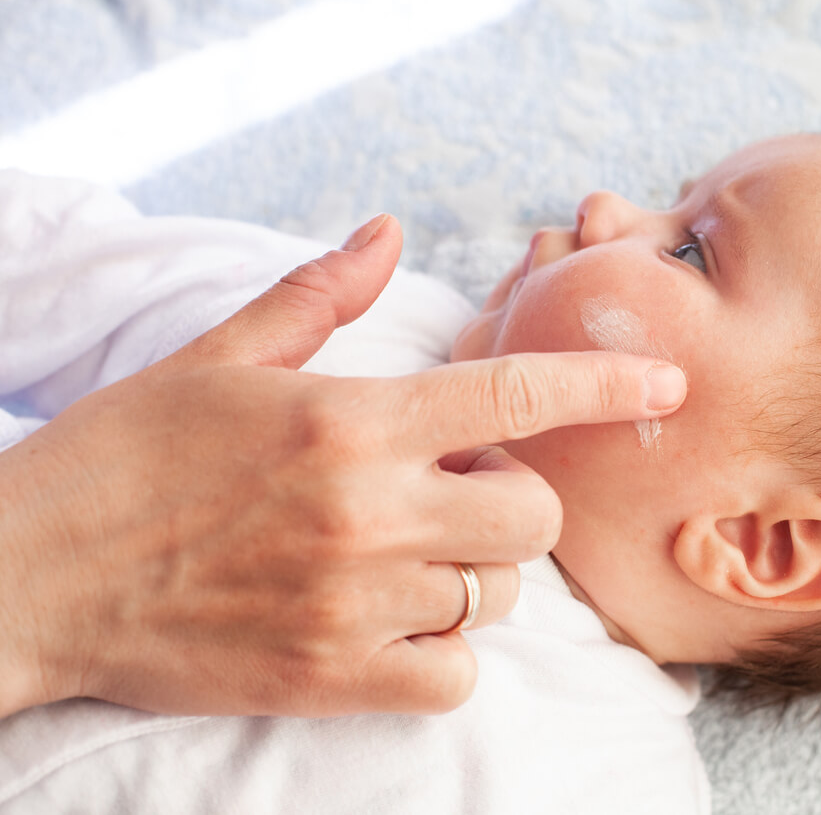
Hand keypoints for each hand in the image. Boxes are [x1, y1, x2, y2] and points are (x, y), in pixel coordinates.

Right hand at [0, 215, 685, 718]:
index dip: (603, 381)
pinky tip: (393, 624)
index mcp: (347, 419)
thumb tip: (387, 235)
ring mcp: (354, 603)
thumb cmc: (120, 459)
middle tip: (452, 499)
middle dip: (513, 505)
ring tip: (407, 560)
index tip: (665, 384)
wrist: (27, 578)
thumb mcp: (215, 357)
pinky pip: (454, 674)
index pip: (512, 394)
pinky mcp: (330, 677)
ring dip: (474, 575)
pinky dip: (443, 651)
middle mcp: (367, 511)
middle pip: (533, 516)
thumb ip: (318, 297)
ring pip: (497, 596)